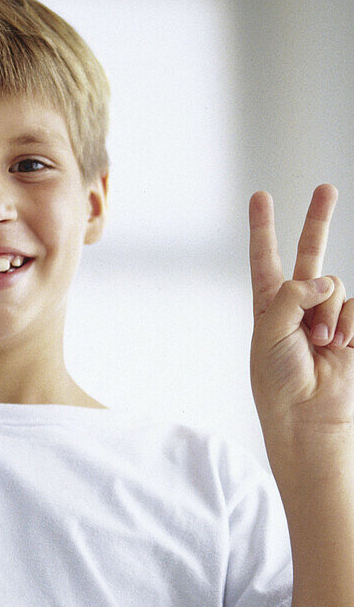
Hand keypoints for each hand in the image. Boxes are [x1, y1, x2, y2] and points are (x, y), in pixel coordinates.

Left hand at [249, 183, 353, 440]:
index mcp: (268, 307)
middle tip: (327, 188)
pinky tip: (339, 348)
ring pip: (336, 288)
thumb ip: (294, 293)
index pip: (265, 260)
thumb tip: (327, 279)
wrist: (308, 418)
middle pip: (309, 254)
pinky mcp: (352, 331)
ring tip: (320, 345)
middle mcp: (297, 308)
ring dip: (328, 314)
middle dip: (318, 221)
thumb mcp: (269, 330)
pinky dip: (348, 324)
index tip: (260, 197)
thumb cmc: (278, 381)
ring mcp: (327, 318)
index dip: (263, 229)